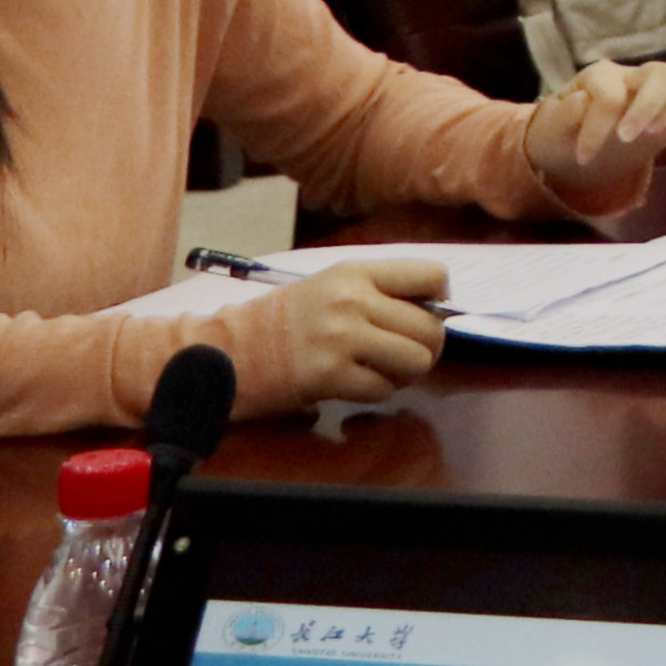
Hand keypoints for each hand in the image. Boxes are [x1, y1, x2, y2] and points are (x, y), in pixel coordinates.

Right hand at [248, 255, 451, 409]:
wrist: (226, 352)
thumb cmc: (283, 320)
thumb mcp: (331, 287)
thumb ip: (379, 293)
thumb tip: (435, 311)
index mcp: (356, 273)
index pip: (432, 275)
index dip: (439, 300)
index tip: (425, 315)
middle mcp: (353, 301)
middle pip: (430, 327)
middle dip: (427, 347)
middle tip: (406, 355)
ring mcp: (342, 339)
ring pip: (415, 360)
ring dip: (405, 373)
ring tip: (383, 372)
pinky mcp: (330, 376)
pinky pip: (383, 389)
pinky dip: (378, 392)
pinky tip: (357, 385)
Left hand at [520, 57, 665, 214]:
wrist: (568, 150)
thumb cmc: (560, 131)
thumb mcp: (550, 126)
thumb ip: (562, 113)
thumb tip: (582, 101)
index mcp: (602, 76)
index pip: (612, 93)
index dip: (599, 126)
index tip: (584, 157)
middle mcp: (634, 78)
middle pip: (661, 72)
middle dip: (647, 107)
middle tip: (625, 138)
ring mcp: (658, 96)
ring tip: (653, 136)